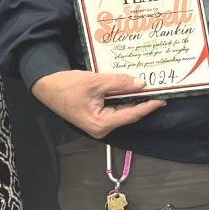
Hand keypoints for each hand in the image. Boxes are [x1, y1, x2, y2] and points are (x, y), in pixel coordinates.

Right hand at [32, 69, 164, 137]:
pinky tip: (131, 88)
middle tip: (158, 89)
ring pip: (122, 110)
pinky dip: (122, 98)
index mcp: (101, 124)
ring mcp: (98, 124)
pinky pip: (114, 108)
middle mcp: (101, 128)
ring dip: (132, 98)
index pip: (131, 115)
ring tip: (148, 87)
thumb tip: (141, 84)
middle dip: (142, 101)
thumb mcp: (95, 82)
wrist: (45, 85)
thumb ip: (119, 83)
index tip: (163, 98)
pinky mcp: (96, 116)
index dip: (148, 106)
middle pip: (128, 114)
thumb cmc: (66, 85)